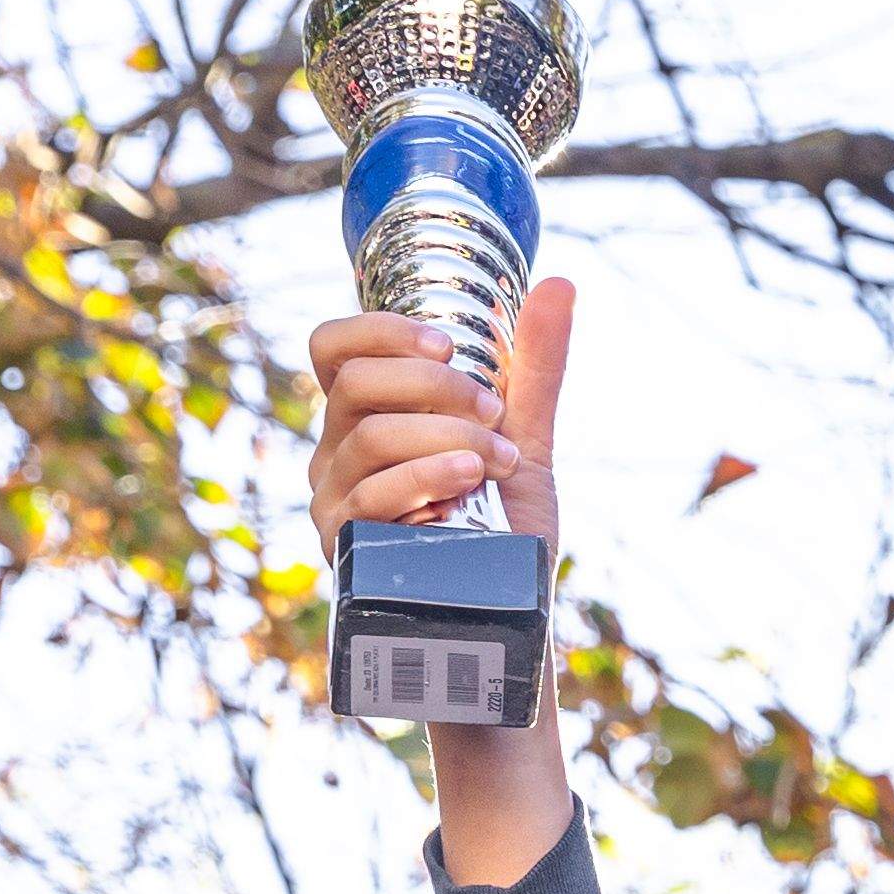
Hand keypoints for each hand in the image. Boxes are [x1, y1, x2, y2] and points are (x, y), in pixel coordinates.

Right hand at [309, 280, 572, 564]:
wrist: (510, 609)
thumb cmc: (505, 524)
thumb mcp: (524, 436)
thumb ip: (534, 366)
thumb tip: (559, 283)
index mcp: (365, 414)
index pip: (334, 347)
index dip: (382, 331)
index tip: (449, 344)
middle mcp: (337, 449)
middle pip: (354, 384)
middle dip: (434, 386)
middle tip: (493, 414)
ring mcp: (335, 497)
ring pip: (368, 437)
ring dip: (446, 439)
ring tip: (497, 462)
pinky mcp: (345, 544)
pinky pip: (371, 494)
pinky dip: (425, 482)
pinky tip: (464, 491)